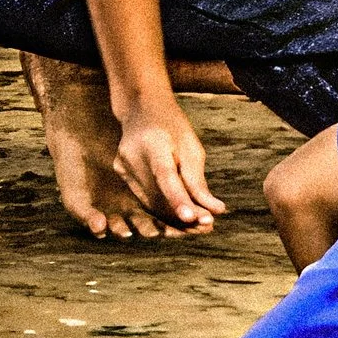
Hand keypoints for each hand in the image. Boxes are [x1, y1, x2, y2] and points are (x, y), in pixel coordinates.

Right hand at [112, 96, 225, 233]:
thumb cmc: (173, 127)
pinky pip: (144, 197)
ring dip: (175, 217)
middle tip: (208, 227)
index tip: (193, 218)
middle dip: (183, 214)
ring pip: (150, 201)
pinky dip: (163, 209)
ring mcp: (122, 166)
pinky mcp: (121, 173)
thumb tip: (215, 210)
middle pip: (157, 194)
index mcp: (152, 143)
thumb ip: (199, 181)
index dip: (179, 199)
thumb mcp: (192, 148)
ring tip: (200, 226)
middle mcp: (131, 156)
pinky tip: (180, 216)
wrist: (142, 110)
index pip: (166, 176)